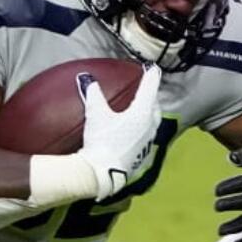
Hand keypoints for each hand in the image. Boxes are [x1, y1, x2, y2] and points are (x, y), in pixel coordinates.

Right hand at [76, 66, 161, 199]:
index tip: (152, 68)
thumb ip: (93, 93)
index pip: (150, 88)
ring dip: (150, 112)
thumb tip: (86, 78)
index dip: (151, 75)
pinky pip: (148, 136)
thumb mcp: (95, 114)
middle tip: (146, 88)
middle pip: (155, 105)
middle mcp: (150, 126)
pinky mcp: (143, 154)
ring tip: (143, 109)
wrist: (103, 173)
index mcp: (142, 112)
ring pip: (154, 121)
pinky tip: (136, 132)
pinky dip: (145, 129)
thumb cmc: (101, 141)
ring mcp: (148, 141)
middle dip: (151, 95)